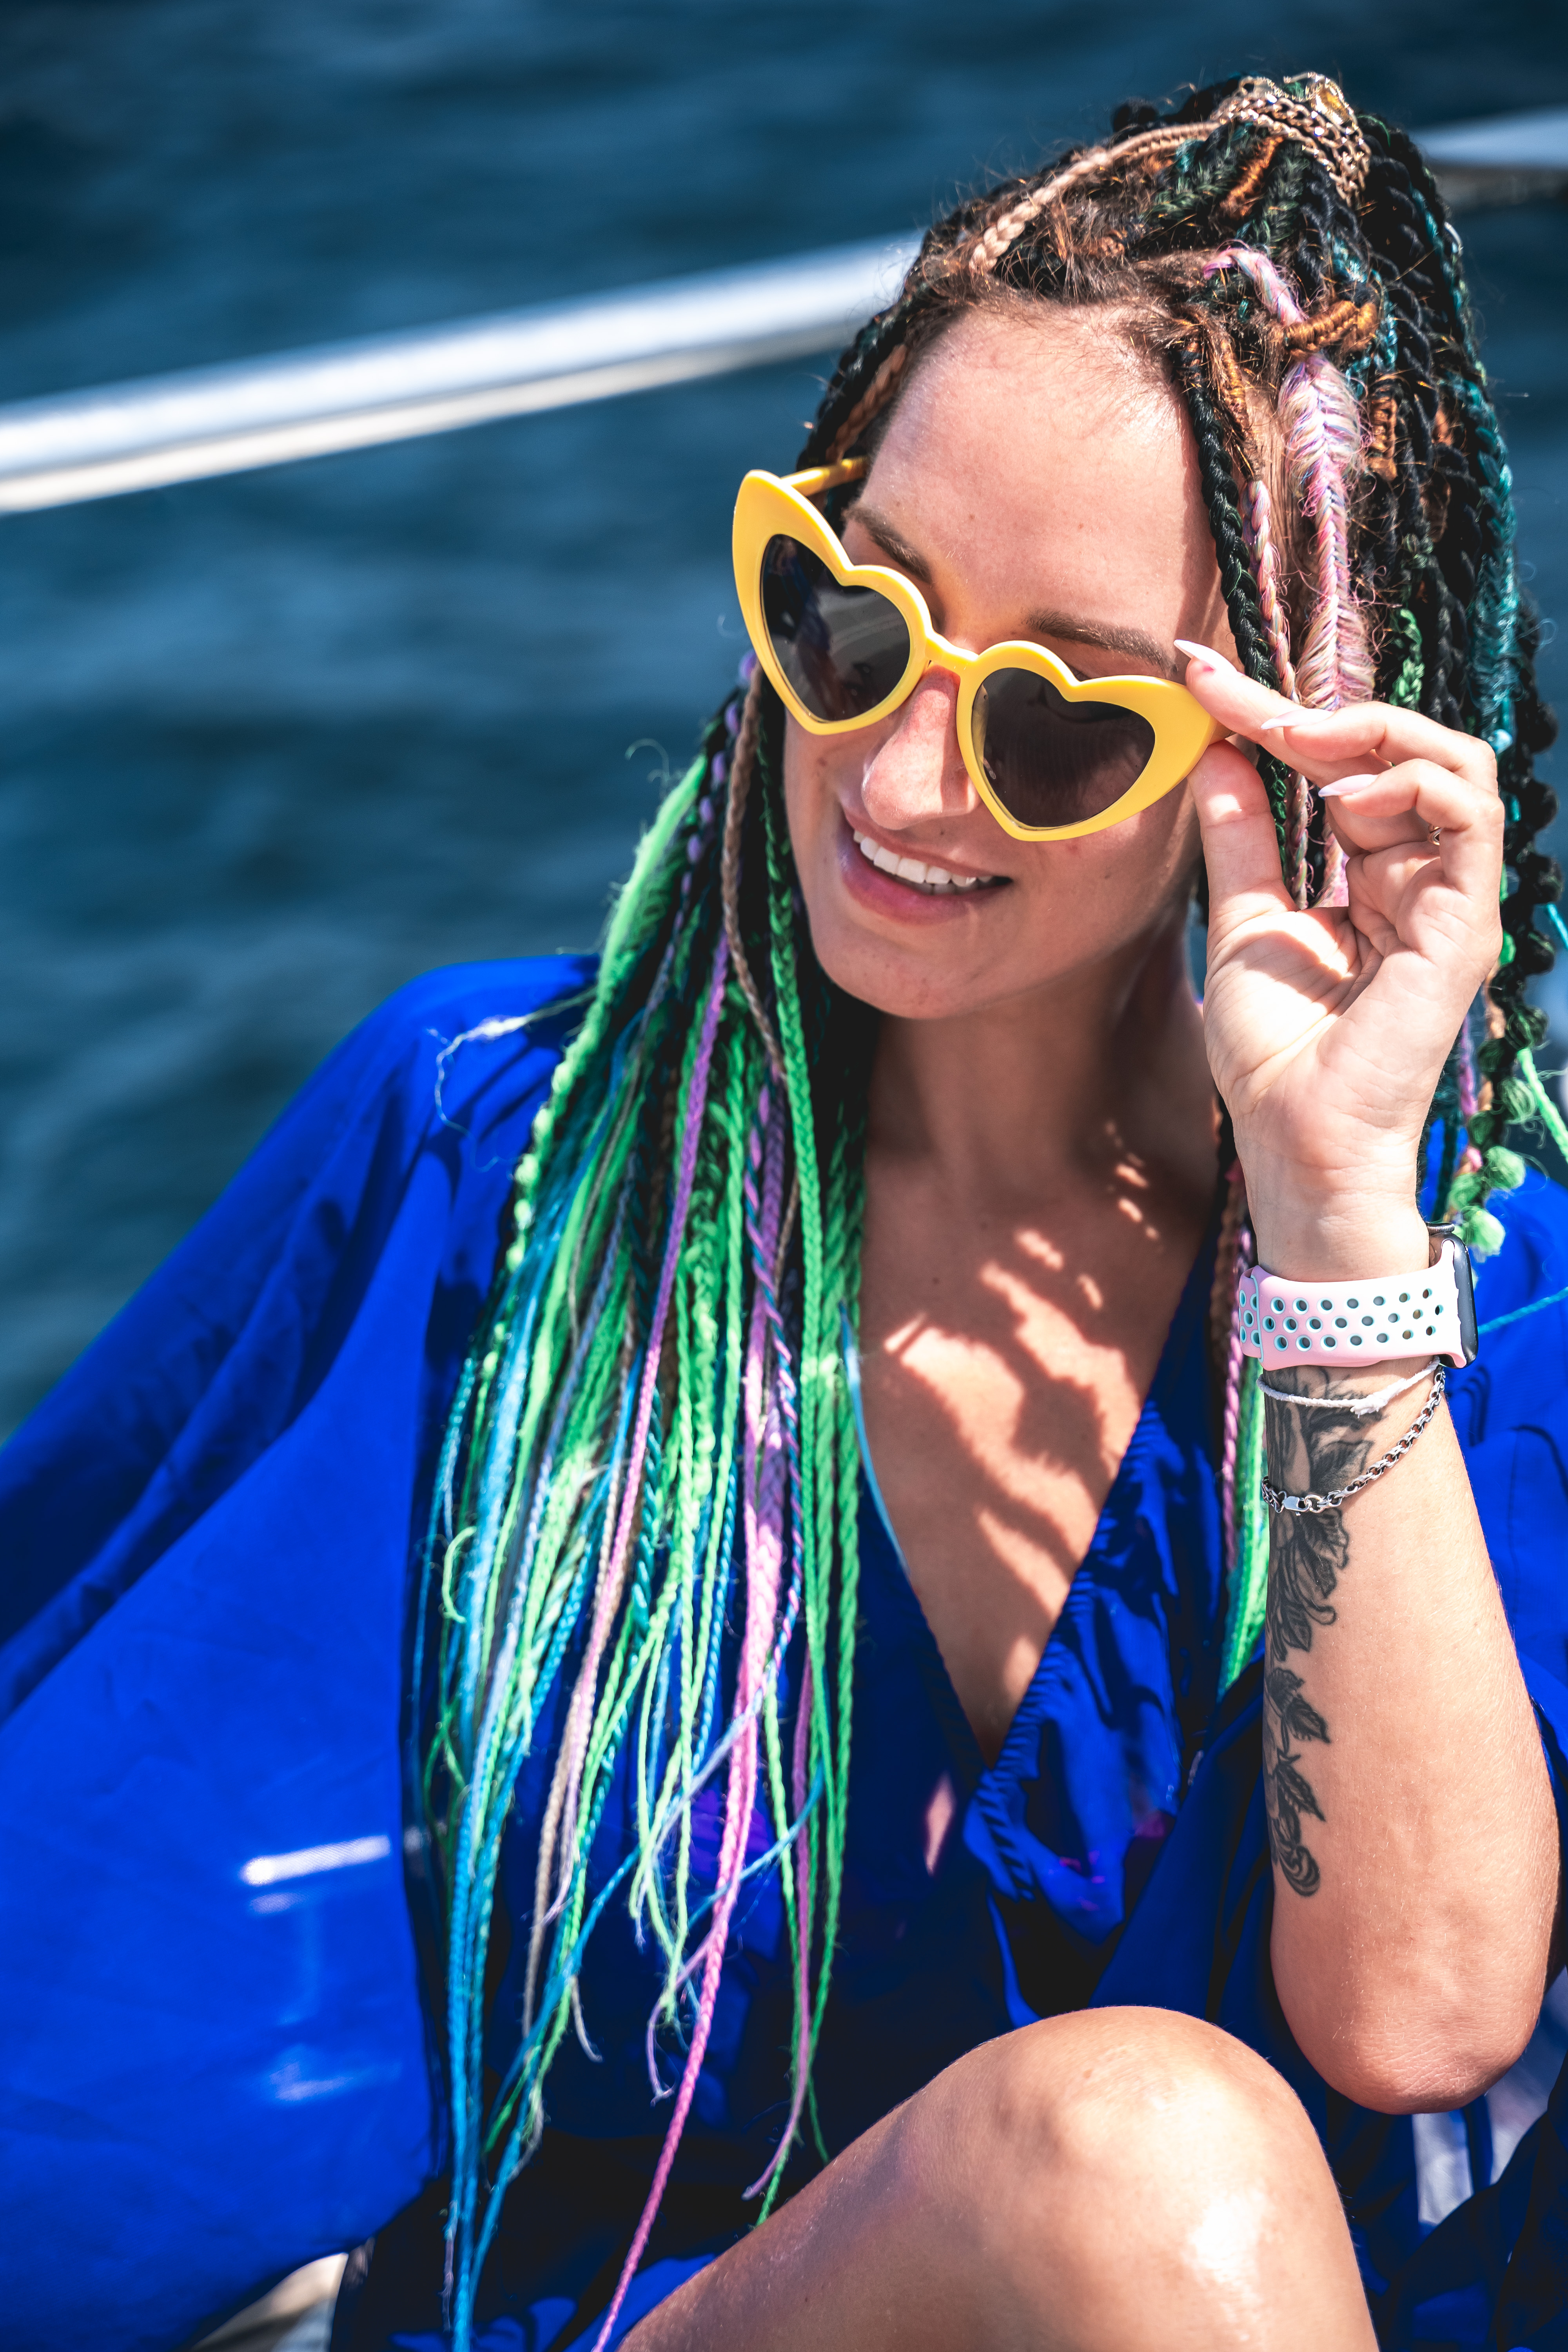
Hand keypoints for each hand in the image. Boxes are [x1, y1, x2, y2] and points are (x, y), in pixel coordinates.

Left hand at [1173, 643, 1502, 1279]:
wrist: (1296, 1141)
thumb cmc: (1275, 1056)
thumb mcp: (1242, 922)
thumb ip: (1242, 840)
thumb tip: (1217, 754)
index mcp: (1374, 880)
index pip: (1349, 769)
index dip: (1281, 715)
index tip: (1202, 680)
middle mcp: (1419, 880)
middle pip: (1405, 749)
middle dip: (1325, 710)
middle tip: (1248, 708)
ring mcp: (1449, 900)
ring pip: (1452, 761)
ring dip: (1372, 734)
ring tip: (1300, 750)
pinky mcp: (1464, 923)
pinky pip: (1468, 813)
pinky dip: (1408, 781)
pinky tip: (1345, 801)